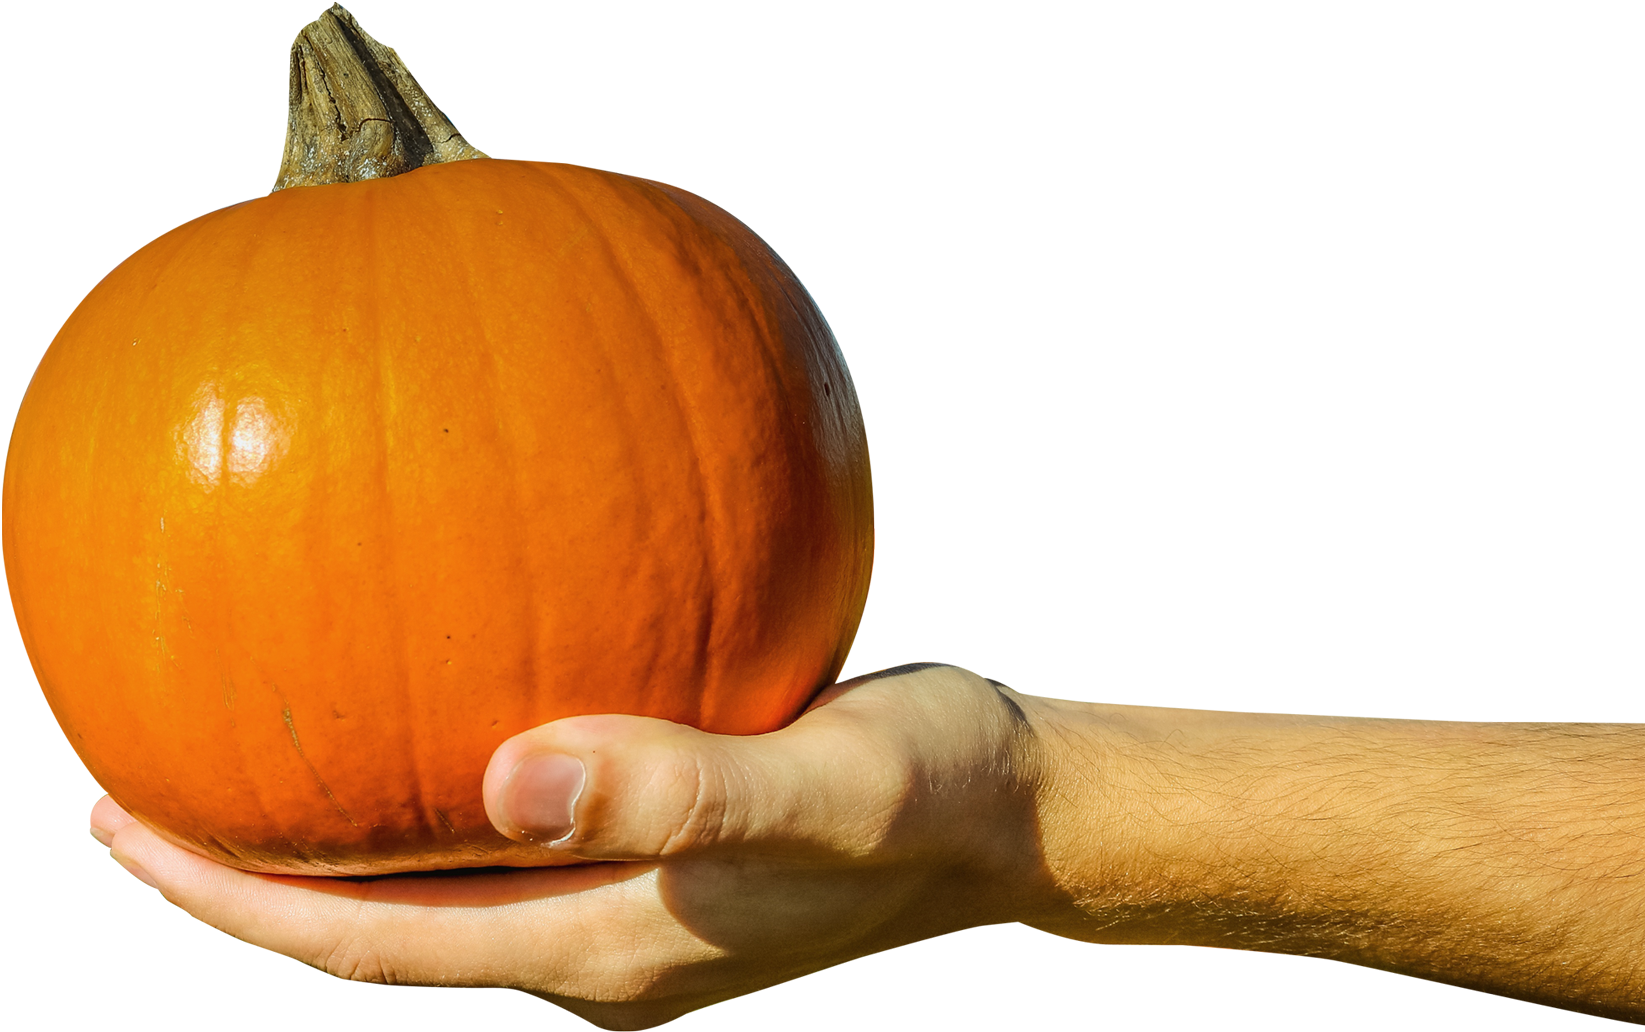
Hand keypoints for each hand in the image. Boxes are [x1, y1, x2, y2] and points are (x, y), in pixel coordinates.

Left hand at [90, 663, 1058, 1028]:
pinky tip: (436, 717)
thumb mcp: (826, 783)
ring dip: (342, 841)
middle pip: (385, 932)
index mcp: (612, 950)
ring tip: (257, 756)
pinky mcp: (666, 870)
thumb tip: (505, 783)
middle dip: (256, 879)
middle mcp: (601, 953)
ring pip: (445, 893)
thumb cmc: (934, 792)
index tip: (120, 821)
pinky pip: (512, 846)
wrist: (1012, 819)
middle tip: (142, 786)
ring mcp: (632, 920)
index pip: (377, 946)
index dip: (236, 902)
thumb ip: (680, 789)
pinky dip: (438, 799)